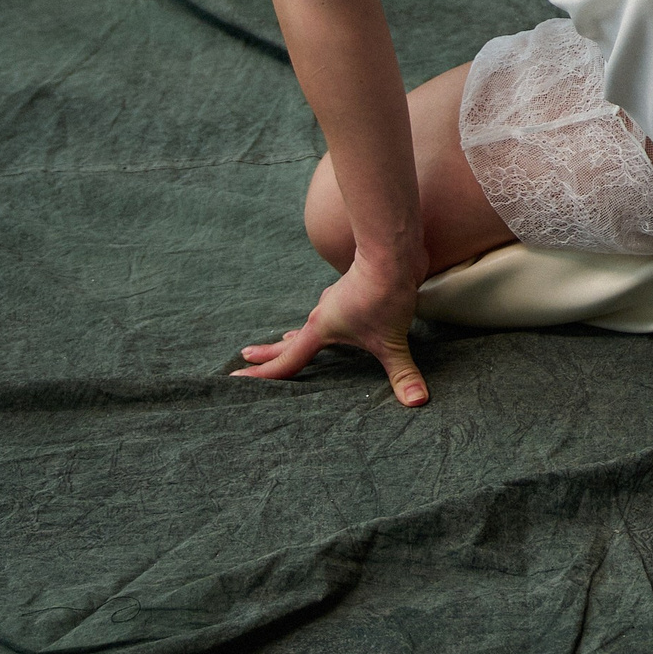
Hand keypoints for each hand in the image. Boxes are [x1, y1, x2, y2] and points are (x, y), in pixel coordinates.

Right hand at [231, 251, 429, 407]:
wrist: (393, 251)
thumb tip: (417, 402)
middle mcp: (322, 314)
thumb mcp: (392, 340)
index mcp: (320, 329)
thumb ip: (402, 373)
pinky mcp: (353, 290)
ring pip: (311, 322)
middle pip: (290, 339)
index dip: (261, 374)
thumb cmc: (385, 294)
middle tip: (247, 354)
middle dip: (269, 350)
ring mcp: (336, 300)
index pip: (286, 361)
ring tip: (288, 340)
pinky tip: (336, 319)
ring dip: (299, 333)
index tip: (235, 377)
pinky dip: (325, 320)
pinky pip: (331, 310)